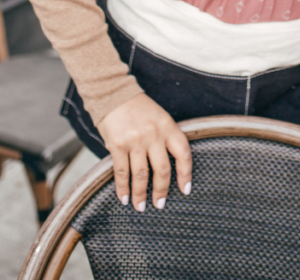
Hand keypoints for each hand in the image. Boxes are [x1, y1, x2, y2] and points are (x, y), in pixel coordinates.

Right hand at [97, 92, 191, 211]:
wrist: (113, 93)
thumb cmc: (137, 107)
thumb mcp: (158, 117)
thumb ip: (165, 138)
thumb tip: (168, 168)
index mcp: (168, 126)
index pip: (183, 153)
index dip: (186, 174)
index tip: (185, 189)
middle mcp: (154, 134)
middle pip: (162, 170)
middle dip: (162, 191)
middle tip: (160, 205)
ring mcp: (135, 140)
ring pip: (141, 175)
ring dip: (141, 194)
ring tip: (140, 207)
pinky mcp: (117, 145)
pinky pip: (122, 172)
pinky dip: (123, 188)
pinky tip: (124, 198)